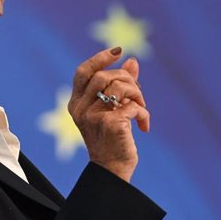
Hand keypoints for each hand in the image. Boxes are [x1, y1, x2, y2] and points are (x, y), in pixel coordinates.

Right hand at [67, 48, 149, 181]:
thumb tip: (132, 61)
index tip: (118, 50)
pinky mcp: (110, 124)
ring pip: (119, 87)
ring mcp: (94, 116)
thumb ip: (120, 85)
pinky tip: (144, 126)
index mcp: (76, 103)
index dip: (99, 58)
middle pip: (105, 76)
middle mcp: (80, 108)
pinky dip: (143, 113)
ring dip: (137, 94)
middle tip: (137, 94)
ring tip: (142, 108)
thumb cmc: (111, 138)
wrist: (112, 169)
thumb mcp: (111, 109)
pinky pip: (133, 106)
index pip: (83, 71)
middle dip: (127, 80)